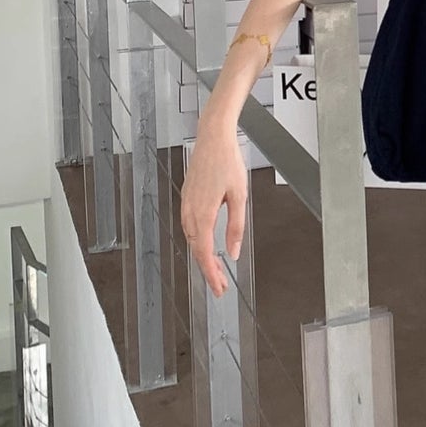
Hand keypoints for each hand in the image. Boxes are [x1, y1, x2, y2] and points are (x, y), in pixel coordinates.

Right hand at [180, 123, 247, 296]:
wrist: (213, 139)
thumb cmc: (226, 162)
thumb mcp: (239, 197)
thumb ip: (235, 226)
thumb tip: (234, 250)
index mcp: (202, 213)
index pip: (205, 253)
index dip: (211, 273)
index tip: (219, 287)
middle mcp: (190, 212)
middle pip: (197, 250)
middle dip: (208, 270)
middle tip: (220, 286)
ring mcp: (186, 205)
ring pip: (192, 240)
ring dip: (203, 257)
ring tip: (216, 270)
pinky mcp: (187, 199)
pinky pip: (190, 228)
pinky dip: (198, 242)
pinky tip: (207, 245)